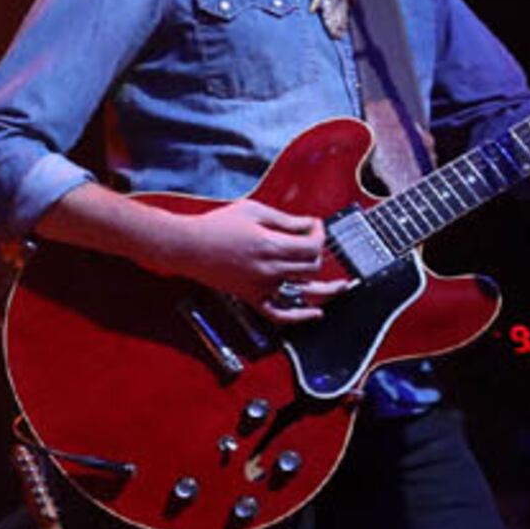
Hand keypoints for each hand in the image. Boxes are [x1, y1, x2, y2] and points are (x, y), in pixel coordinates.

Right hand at [154, 198, 345, 325]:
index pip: (312, 245)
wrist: (187, 246)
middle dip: (318, 252)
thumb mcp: (253, 211)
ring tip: (342, 285)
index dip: (320, 234)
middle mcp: (269, 268)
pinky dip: (299, 317)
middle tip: (313, 243)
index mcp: (271, 245)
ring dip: (326, 287)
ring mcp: (261, 286)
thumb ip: (285, 220)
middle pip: (311, 266)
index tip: (315, 227)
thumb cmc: (216, 225)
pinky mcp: (251, 297)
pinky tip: (315, 313)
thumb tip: (309, 225)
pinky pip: (279, 314)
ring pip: (304, 289)